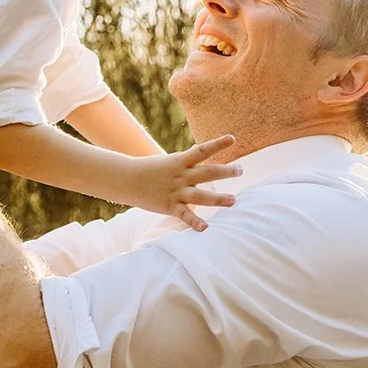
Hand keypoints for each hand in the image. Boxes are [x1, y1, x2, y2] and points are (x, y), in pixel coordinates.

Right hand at [122, 135, 242, 230]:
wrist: (126, 179)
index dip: (217, 144)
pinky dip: (194, 222)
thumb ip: (189, 162)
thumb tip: (205, 157)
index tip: (232, 139)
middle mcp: (181, 176)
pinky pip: (184, 215)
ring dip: (218, 199)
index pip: (202, 150)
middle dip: (225, 172)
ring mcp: (176, 191)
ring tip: (233, 200)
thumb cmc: (152, 170)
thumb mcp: (171, 162)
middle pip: (207, 173)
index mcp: (181, 162)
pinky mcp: (170, 206)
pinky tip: (205, 228)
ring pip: (200, 196)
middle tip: (241, 170)